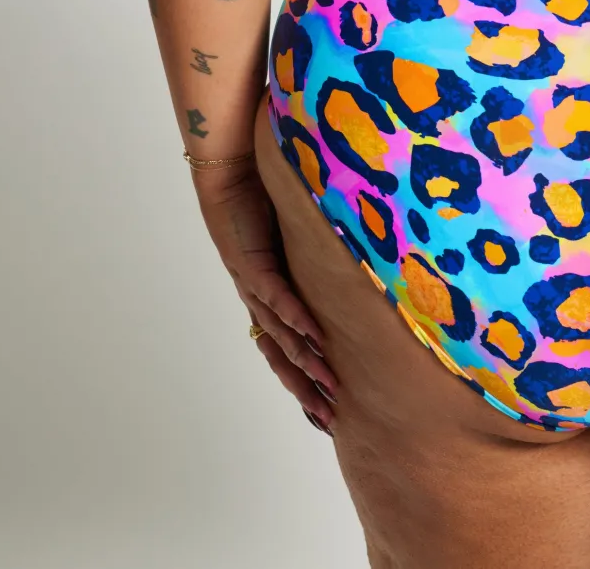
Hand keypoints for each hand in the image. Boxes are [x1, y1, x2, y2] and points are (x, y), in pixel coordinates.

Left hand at [193, 158, 338, 430]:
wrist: (232, 172)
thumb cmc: (265, 198)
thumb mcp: (299, 236)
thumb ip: (320, 254)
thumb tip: (357, 261)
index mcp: (268, 295)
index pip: (285, 348)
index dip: (303, 378)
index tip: (325, 407)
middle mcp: (258, 298)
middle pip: (280, 355)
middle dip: (305, 386)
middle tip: (330, 416)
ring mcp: (252, 284)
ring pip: (279, 334)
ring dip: (304, 360)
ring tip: (328, 384)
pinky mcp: (250, 264)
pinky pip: (275, 295)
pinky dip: (293, 317)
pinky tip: (312, 334)